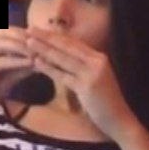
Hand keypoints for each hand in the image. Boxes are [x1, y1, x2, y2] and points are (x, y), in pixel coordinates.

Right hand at [0, 28, 34, 119]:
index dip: (26, 33)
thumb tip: (44, 55)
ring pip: (2, 43)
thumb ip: (25, 63)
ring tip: (38, 54)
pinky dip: (16, 61)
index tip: (43, 39)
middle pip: (5, 32)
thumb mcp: (12, 73)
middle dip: (25, 37)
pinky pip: (0, 61)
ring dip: (22, 47)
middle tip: (43, 45)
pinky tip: (30, 64)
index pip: (8, 29)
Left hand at [26, 28, 137, 142]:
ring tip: (29, 43)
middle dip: (47, 37)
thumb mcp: (95, 79)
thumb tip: (62, 60)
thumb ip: (82, 68)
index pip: (74, 43)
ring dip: (45, 49)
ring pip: (64, 58)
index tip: (41, 31)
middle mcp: (97, 61)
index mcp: (99, 57)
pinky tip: (37, 62)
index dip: (56, 36)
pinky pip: (63, 75)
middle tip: (31, 30)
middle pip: (67, 46)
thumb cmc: (105, 103)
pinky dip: (49, 68)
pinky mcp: (87, 87)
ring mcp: (92, 73)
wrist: (120, 120)